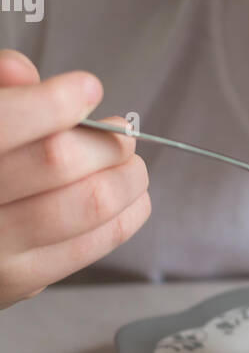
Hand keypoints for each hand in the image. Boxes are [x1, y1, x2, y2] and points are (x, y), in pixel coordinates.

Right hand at [0, 49, 151, 309]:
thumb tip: (22, 70)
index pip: (5, 122)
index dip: (56, 102)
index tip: (87, 89)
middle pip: (56, 160)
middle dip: (104, 140)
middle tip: (122, 132)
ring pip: (84, 205)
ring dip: (125, 178)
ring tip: (131, 164)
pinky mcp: (19, 281)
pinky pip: (88, 247)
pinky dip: (125, 217)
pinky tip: (132, 198)